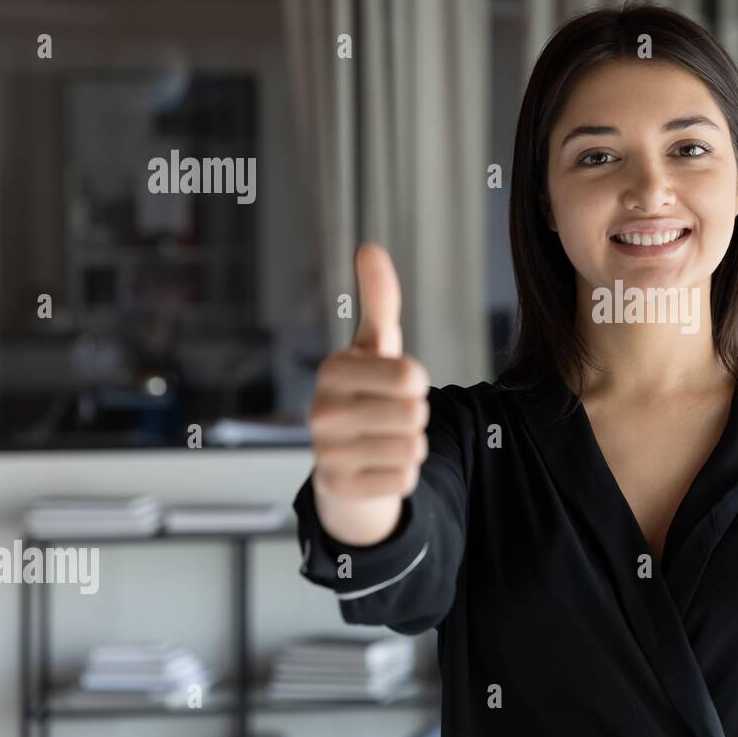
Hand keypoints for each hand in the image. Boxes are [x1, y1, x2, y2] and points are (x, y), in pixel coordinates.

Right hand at [308, 244, 429, 543]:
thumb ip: (379, 300)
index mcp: (334, 370)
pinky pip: (404, 480)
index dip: (416, 383)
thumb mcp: (373, 347)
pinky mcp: (338, 489)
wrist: (341, 461)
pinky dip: (402, 476)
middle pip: (415, 414)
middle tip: (389, 416)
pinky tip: (379, 467)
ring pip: (413, 449)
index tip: (396, 384)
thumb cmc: (364, 394)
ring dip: (412, 446)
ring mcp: (326, 453)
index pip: (409, 377)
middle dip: (414, 416)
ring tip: (384, 440)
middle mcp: (321, 411)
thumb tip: (370, 247)